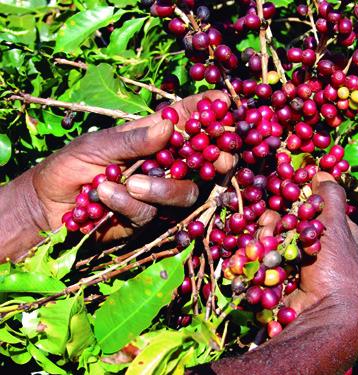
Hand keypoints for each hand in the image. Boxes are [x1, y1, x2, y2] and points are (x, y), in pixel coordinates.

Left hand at [0, 91, 231, 260]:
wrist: (45, 207)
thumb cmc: (69, 166)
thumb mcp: (97, 145)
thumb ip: (134, 139)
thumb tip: (170, 125)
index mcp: (151, 138)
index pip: (186, 120)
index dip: (208, 111)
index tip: (225, 103)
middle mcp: (162, 165)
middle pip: (202, 161)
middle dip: (216, 158)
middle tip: (220, 158)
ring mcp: (156, 193)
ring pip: (185, 192)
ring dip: (162, 187)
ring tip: (131, 183)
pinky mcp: (146, 219)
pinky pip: (152, 213)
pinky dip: (130, 204)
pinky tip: (106, 196)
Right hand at [196, 172, 357, 374]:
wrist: (323, 318)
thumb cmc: (338, 271)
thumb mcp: (338, 229)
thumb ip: (330, 199)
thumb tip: (323, 171)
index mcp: (341, 235)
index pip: (315, 209)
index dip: (298, 201)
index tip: (284, 195)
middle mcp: (321, 250)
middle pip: (291, 224)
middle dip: (276, 222)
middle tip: (269, 223)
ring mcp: (300, 266)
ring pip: (275, 241)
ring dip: (265, 238)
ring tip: (262, 241)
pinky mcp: (284, 280)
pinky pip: (267, 260)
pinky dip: (259, 255)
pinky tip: (253, 253)